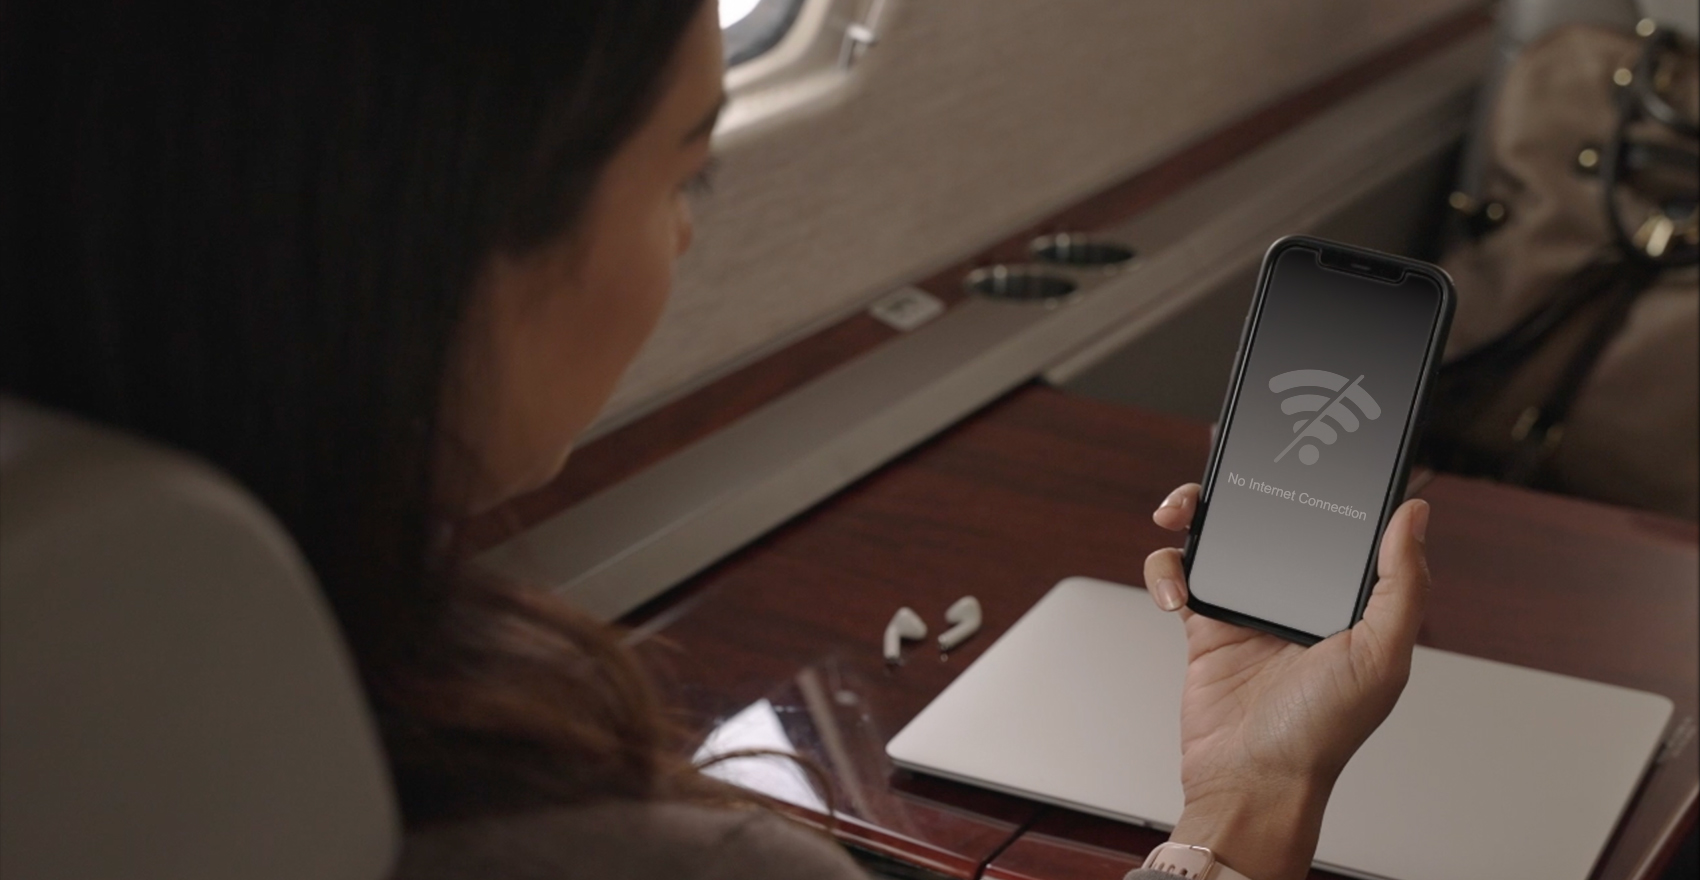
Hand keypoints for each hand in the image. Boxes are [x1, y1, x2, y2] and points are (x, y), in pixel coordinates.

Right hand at [1145, 484, 1429, 879]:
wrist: (1252, 781)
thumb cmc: (1323, 734)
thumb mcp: (1383, 655)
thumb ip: (1403, 582)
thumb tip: (1416, 513)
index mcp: (1347, 597)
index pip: (1335, 522)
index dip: (1319, 482)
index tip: (1301, 449)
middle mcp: (1298, 595)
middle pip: (1269, 514)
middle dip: (1243, 483)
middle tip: (1228, 468)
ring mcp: (1249, 605)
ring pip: (1218, 534)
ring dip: (1195, 514)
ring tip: (1181, 513)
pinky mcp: (1205, 623)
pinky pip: (1179, 574)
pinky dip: (1168, 572)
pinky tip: (1177, 593)